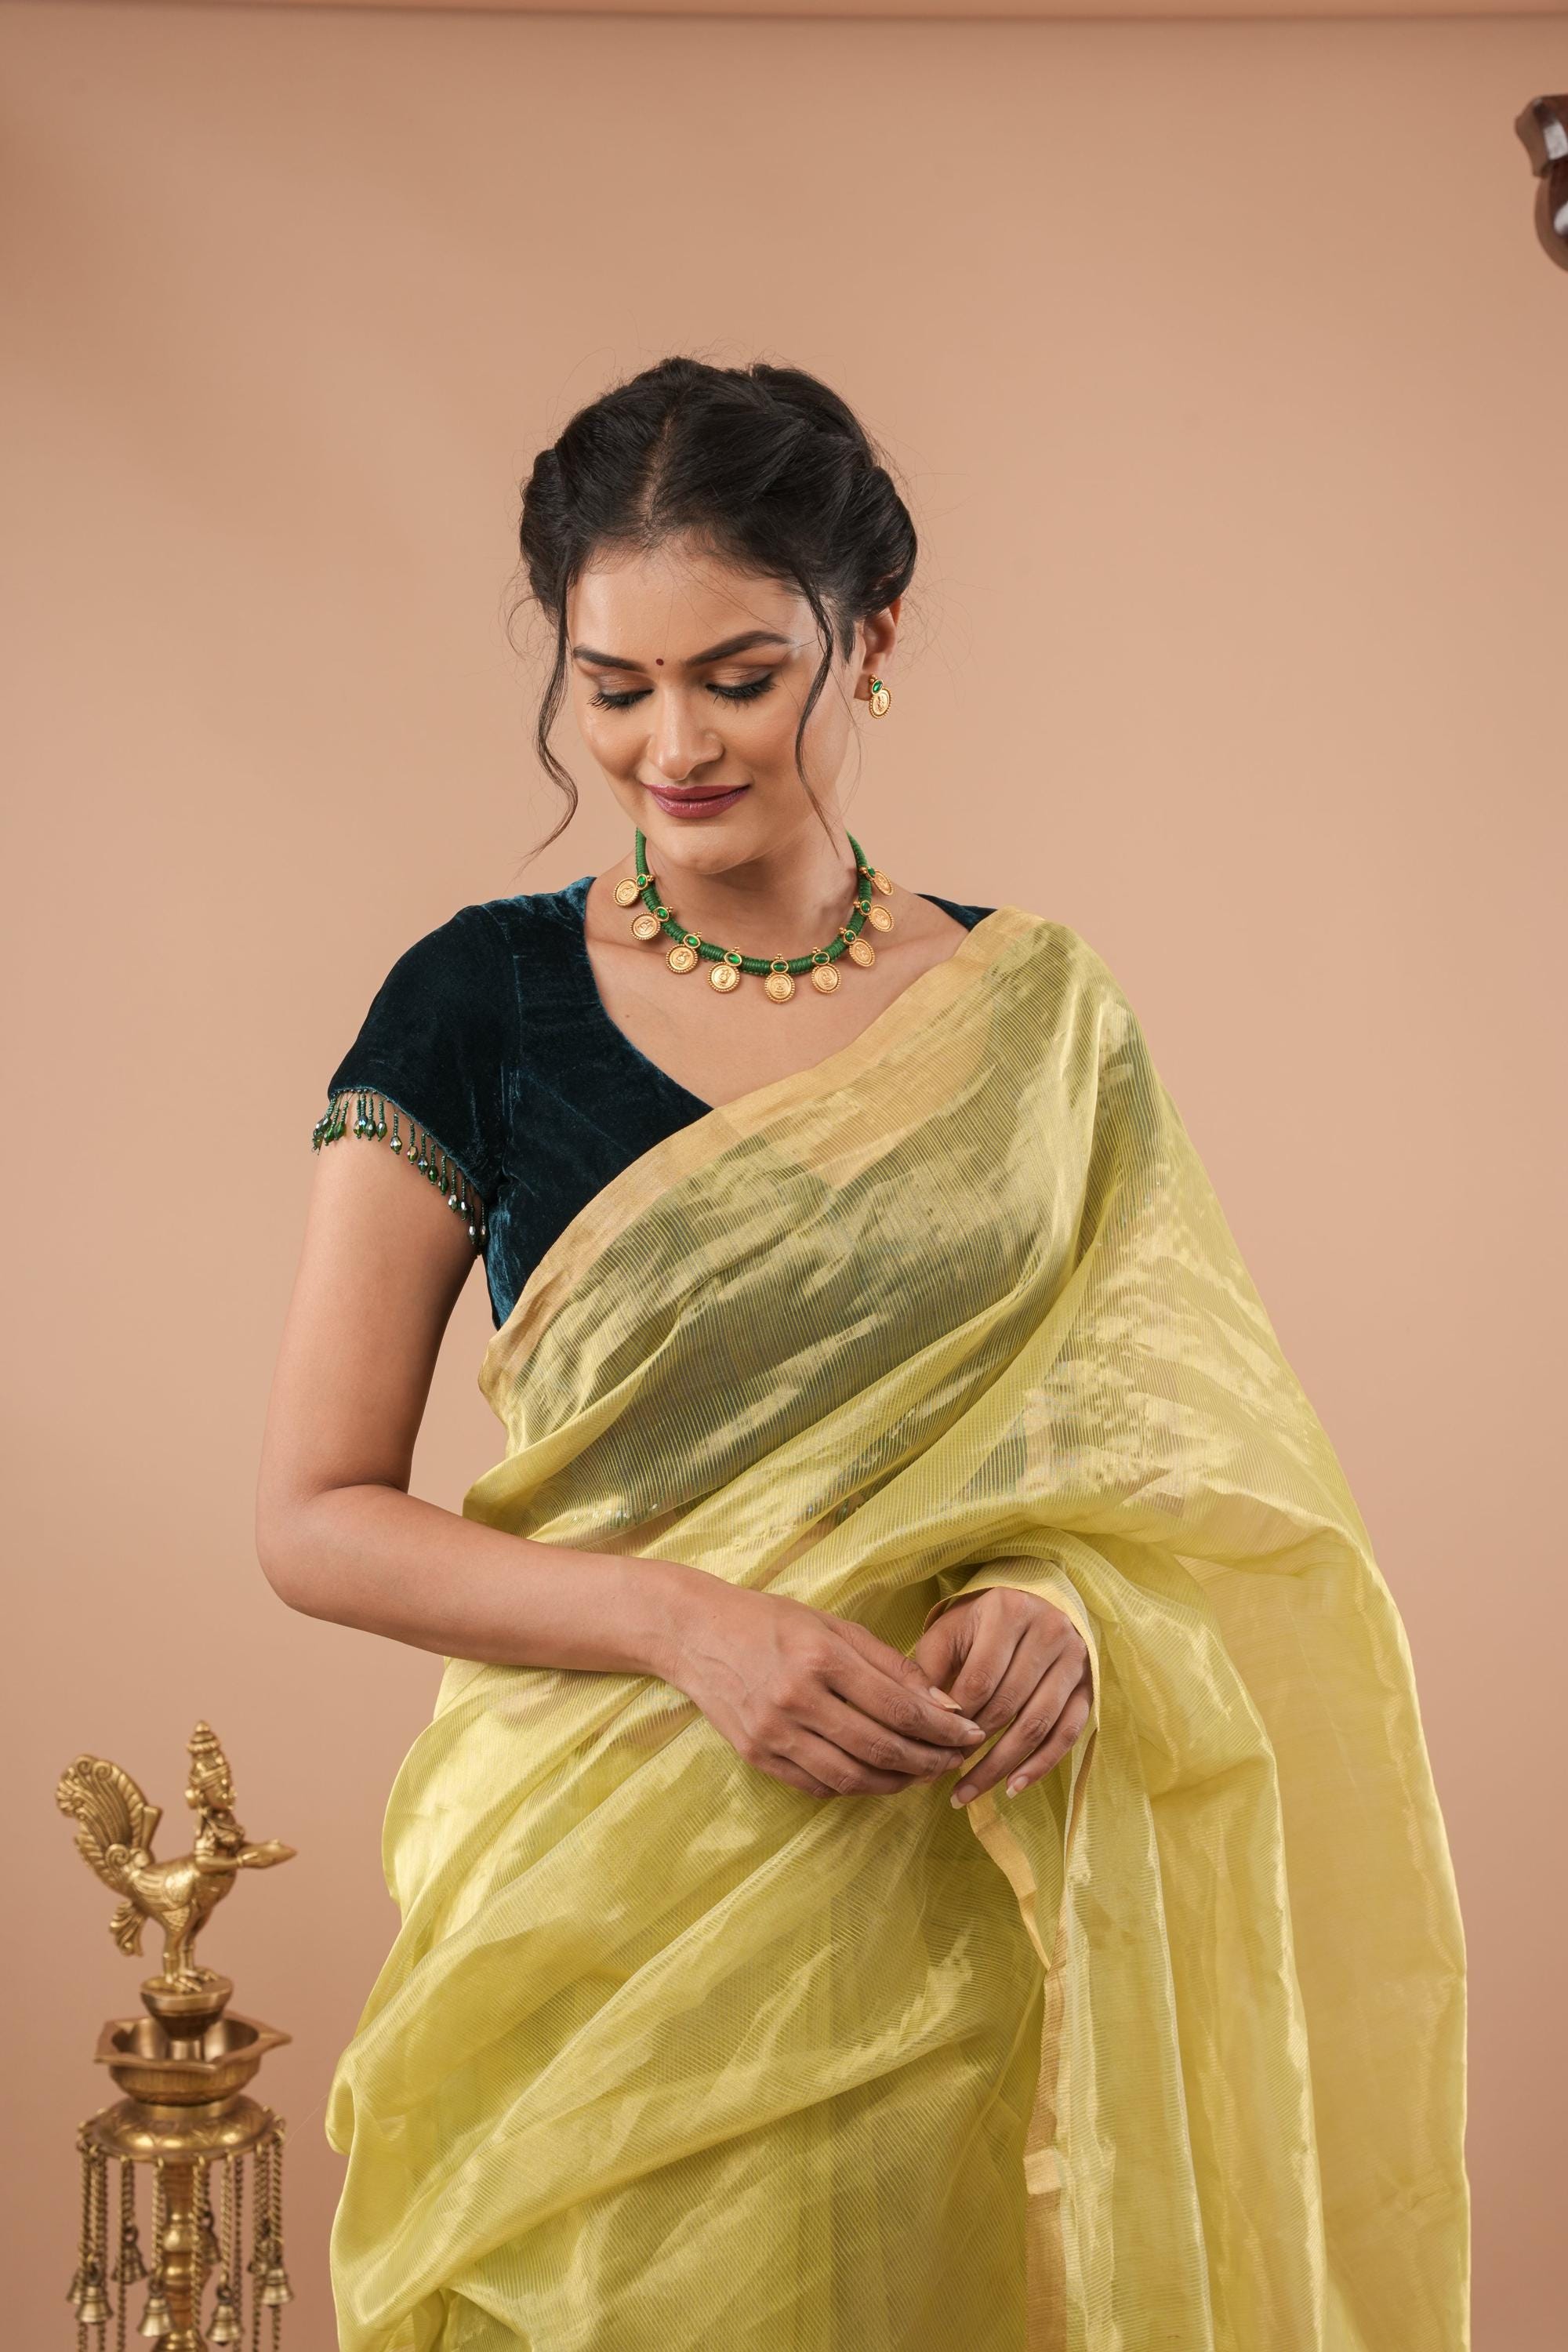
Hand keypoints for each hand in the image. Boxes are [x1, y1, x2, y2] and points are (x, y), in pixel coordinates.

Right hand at [658, 1574, 988, 1798]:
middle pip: (880, 1748)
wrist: (695, 1634)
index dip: (943, 1728)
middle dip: (929, 1760)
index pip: (898, 1707)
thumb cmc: (771, 1621)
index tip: (972, 1733)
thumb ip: (890, 1664)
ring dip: (898, 1782)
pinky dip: (856, 1787)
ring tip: (923, 1773)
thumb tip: (944, 1703)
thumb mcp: (833, 1625)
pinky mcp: (757, 1756)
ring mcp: (774, 1733)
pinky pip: (818, 1786)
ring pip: (852, 1776)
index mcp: (821, 1658)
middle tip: (956, 1760)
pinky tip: (877, 1777)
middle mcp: (797, 1698)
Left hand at [911, 1586, 1091, 1806]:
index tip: (931, 1745)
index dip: (955, 1717)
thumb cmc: (979, 1625)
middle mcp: (1049, 1630)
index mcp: (1009, 1611)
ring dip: (1001, 1765)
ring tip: (969, 1792)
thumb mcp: (949, 1633)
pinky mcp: (1089, 1686)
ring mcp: (1074, 1659)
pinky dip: (1041, 1765)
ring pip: (1037, 1723)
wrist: (1030, 1603)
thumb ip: (931, 1671)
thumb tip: (929, 1722)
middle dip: (974, 1745)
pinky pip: (1067, 1733)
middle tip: (944, 1774)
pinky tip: (1013, 1786)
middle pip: (1009, 1704)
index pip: (980, 1679)